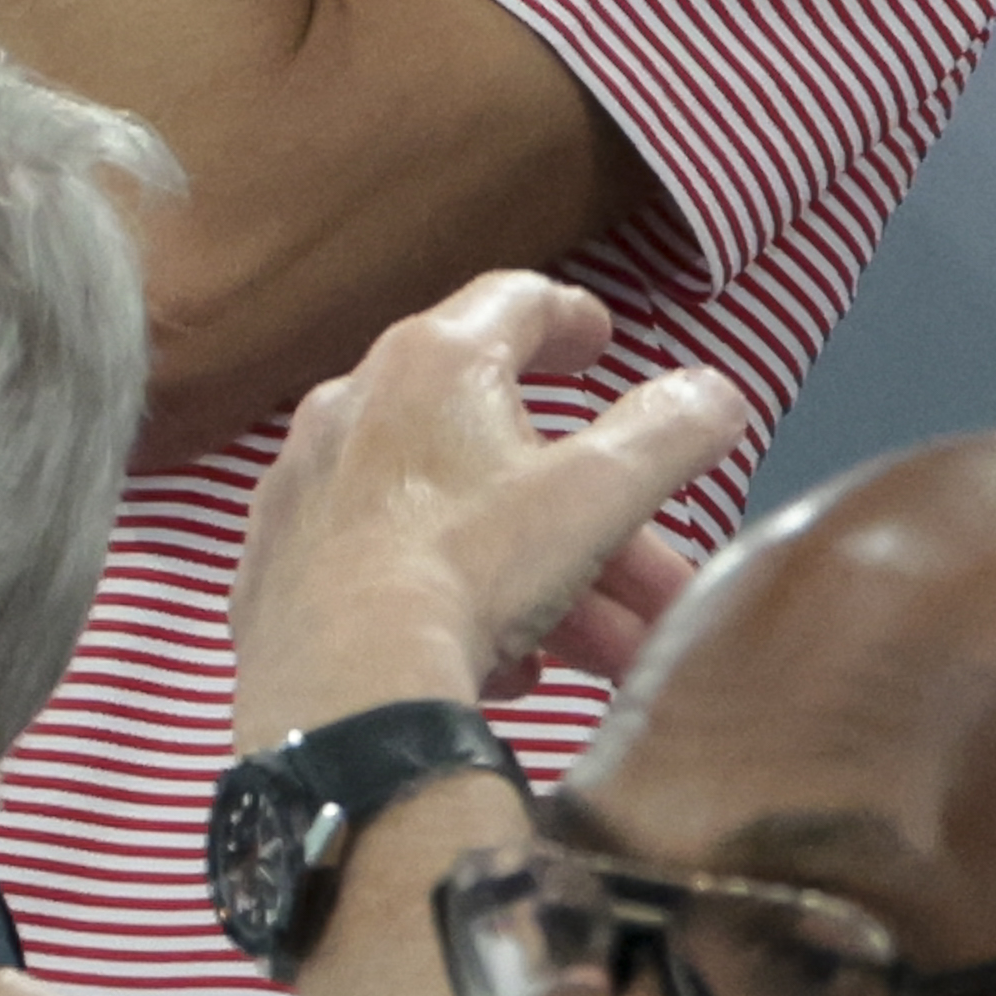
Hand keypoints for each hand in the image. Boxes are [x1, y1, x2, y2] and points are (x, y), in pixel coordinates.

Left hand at [230, 270, 751, 751]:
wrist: (338, 691)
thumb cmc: (470, 567)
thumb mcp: (594, 497)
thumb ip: (665, 435)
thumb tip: (714, 393)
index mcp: (431, 361)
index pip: (511, 304)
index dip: (570, 318)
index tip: (603, 342)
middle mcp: (357, 403)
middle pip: (497, 442)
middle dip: (592, 514)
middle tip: (658, 578)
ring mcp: (310, 488)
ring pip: (452, 518)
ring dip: (543, 576)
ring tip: (613, 653)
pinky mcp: (281, 568)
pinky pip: (391, 570)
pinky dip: (458, 603)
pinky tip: (512, 668)